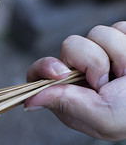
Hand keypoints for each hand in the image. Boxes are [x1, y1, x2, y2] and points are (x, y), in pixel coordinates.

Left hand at [24, 21, 125, 140]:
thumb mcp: (99, 116)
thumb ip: (65, 103)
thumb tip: (28, 102)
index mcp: (66, 92)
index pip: (40, 73)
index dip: (44, 67)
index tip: (59, 71)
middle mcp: (79, 71)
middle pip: (70, 46)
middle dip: (92, 61)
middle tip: (107, 82)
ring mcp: (100, 54)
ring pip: (96, 33)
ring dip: (117, 53)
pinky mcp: (120, 41)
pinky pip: (119, 27)